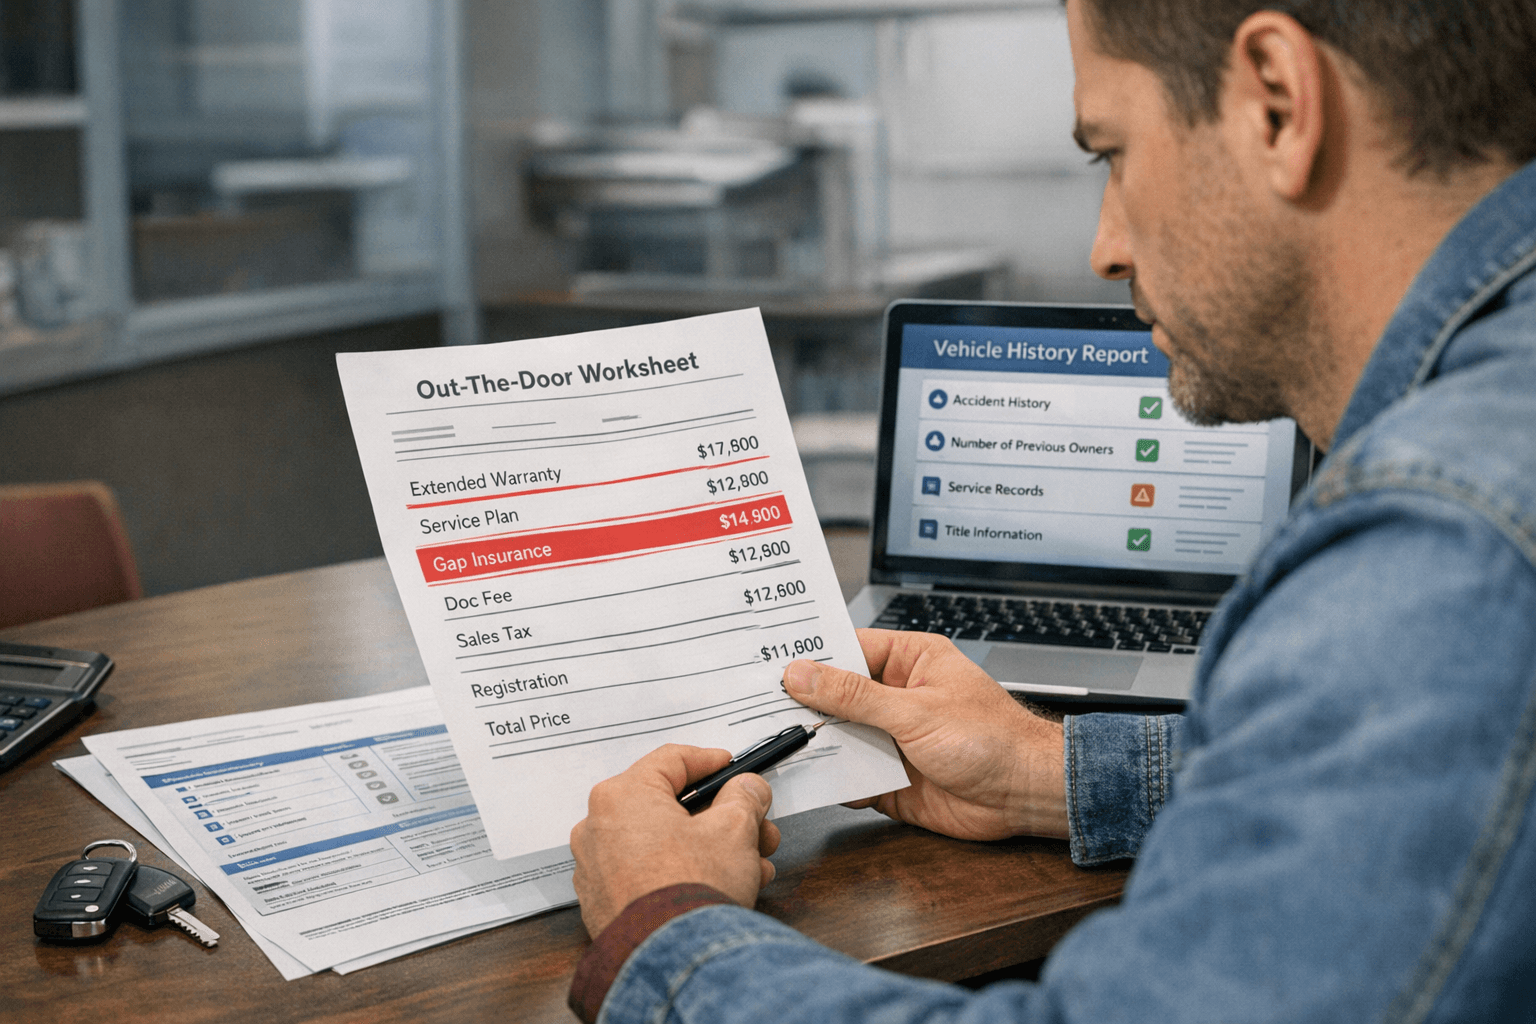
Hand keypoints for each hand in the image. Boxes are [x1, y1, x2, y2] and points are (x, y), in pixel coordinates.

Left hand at [570, 744, 780, 936]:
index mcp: (622, 796)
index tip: (734, 769)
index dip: (711, 761)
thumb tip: (748, 790)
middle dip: (721, 817)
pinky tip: (720, 886)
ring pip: (663, 843)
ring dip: (710, 848)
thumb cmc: (690, 890)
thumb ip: (744, 797)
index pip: (671, 760)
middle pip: (670, 806)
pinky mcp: (604, 904)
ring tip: (751, 865)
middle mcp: (598, 828)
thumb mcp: (735, 829)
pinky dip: (682, 873)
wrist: (670, 962)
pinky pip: (648, 873)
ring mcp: (597, 869)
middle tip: (754, 825)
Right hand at [783, 629, 1066, 841]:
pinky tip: (807, 777)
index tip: (768, 663)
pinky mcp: (889, 776)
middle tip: (758, 705)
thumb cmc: (994, 739)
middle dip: (803, 703)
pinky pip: (849, 775)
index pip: (846, 649)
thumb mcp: (915, 710)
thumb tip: (803, 674)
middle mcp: (896, 696)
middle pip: (835, 695)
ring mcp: (891, 737)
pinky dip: (830, 778)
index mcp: (908, 661)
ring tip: (773, 742)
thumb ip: (854, 696)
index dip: (809, 657)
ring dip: (814, 742)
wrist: (1027, 796)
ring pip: (838, 736)